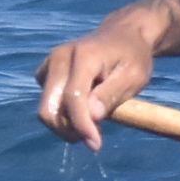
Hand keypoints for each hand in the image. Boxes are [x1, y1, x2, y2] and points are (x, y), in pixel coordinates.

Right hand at [34, 17, 161, 148]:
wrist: (123, 34)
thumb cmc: (133, 56)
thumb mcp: (133, 76)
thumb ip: (111, 95)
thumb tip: (91, 116)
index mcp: (83, 55)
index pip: (73, 98)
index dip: (82, 126)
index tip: (96, 145)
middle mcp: (59, 57)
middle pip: (49, 108)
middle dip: (68, 130)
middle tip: (94, 137)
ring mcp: (49, 63)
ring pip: (46, 109)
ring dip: (66, 124)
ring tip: (93, 120)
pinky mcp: (45, 72)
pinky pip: (48, 103)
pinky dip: (62, 114)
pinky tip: (84, 107)